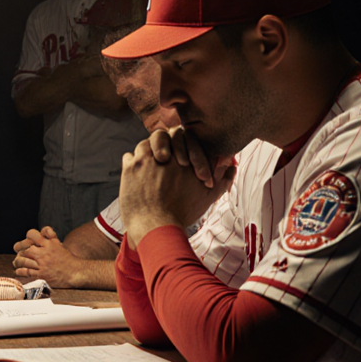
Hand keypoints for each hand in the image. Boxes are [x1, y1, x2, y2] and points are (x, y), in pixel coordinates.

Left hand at [12, 225, 66, 276]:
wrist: (75, 273)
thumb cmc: (67, 259)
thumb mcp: (59, 244)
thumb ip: (50, 236)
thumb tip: (44, 230)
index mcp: (49, 244)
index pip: (32, 235)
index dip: (28, 237)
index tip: (27, 241)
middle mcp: (44, 254)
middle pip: (25, 249)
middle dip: (20, 250)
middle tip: (18, 252)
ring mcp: (42, 265)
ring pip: (23, 261)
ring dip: (18, 262)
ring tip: (17, 262)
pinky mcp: (41, 276)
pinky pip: (26, 272)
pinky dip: (20, 271)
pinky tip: (19, 271)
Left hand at [119, 126, 233, 246]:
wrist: (157, 228)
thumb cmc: (183, 213)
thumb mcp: (208, 196)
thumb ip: (223, 178)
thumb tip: (231, 165)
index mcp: (185, 158)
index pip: (180, 134)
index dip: (178, 144)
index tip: (178, 158)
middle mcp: (166, 154)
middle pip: (160, 135)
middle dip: (161, 144)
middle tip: (162, 158)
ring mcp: (145, 160)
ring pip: (144, 145)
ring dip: (146, 153)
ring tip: (149, 168)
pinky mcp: (129, 168)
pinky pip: (129, 156)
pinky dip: (132, 164)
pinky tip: (138, 176)